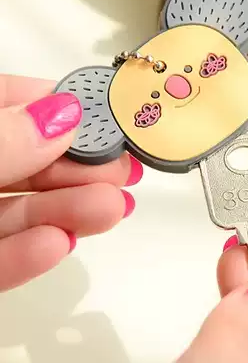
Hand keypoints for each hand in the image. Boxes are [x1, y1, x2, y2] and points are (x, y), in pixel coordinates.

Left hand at [0, 74, 142, 291]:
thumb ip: (0, 140)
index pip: (16, 107)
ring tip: (110, 210)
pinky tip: (58, 245)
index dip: (64, 108)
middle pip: (29, 163)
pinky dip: (29, 255)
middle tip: (121, 172)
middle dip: (79, 169)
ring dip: (68, 212)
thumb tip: (60, 116)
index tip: (108, 118)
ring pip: (20, 212)